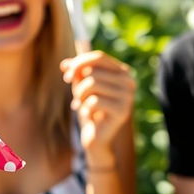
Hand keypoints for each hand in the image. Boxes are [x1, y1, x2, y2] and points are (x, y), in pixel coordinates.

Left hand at [60, 51, 135, 166]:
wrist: (96, 136)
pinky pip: (94, 101)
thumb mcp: (80, 84)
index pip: (99, 57)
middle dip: (78, 85)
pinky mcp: (123, 112)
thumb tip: (65, 64)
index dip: (79, 63)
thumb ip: (74, 70)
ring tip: (83, 105)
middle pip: (93, 71)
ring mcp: (128, 96)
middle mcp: (129, 81)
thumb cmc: (89, 105)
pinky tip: (91, 116)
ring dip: (80, 96)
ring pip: (92, 84)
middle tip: (79, 98)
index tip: (66, 76)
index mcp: (122, 71)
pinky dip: (86, 108)